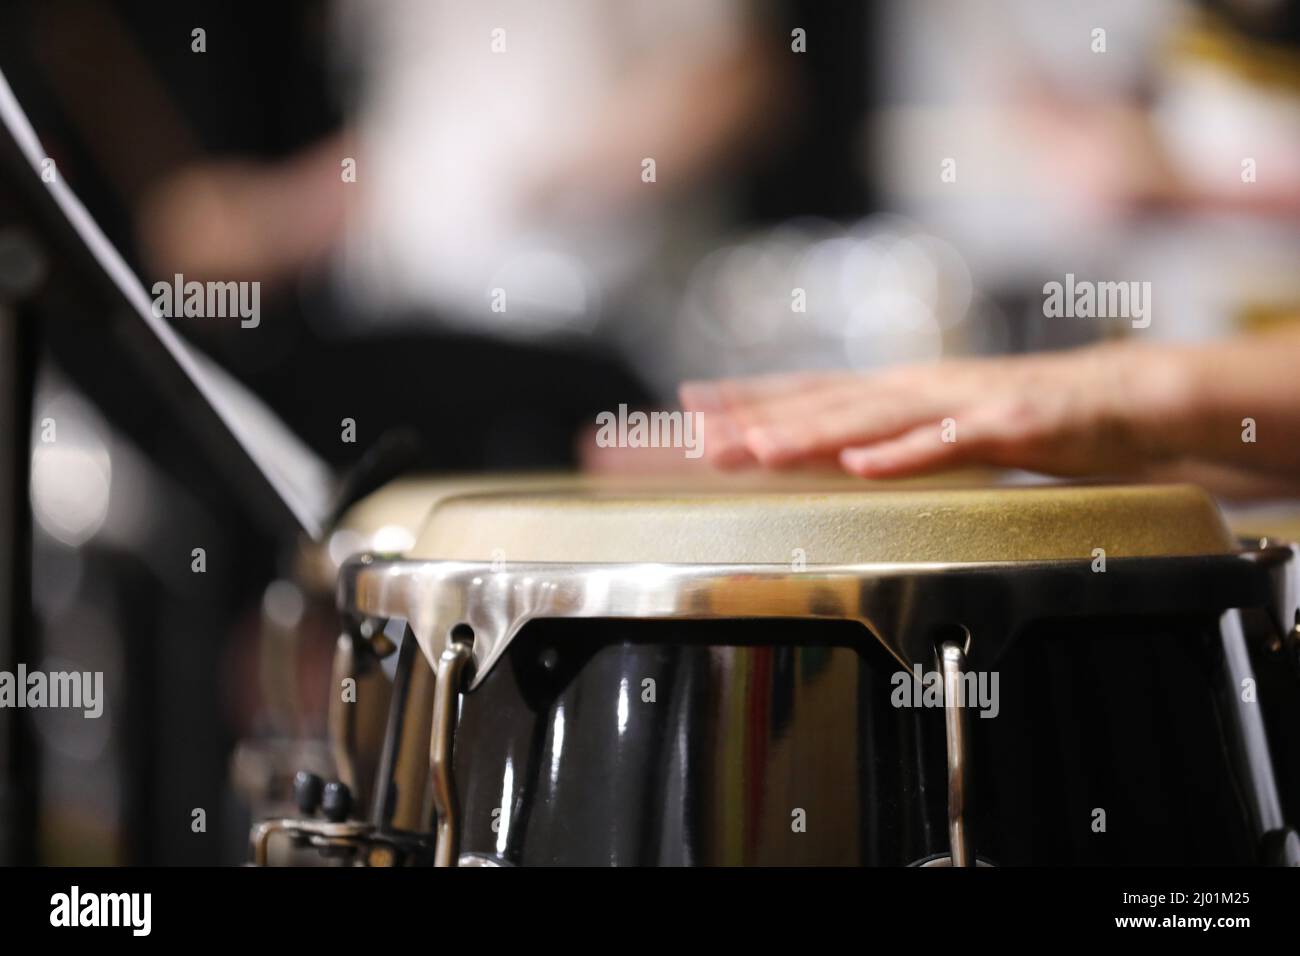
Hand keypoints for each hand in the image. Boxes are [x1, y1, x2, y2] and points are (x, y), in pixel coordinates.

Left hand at [679, 343, 1188, 479]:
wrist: (1122, 396)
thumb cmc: (1025, 416)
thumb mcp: (939, 426)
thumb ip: (881, 432)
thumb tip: (823, 446)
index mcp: (896, 390)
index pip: (805, 392)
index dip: (744, 399)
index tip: (684, 408)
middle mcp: (915, 388)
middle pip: (823, 406)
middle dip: (755, 424)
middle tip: (694, 442)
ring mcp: (958, 404)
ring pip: (872, 421)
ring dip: (811, 436)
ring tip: (755, 451)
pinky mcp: (1007, 425)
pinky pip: (950, 443)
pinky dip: (904, 454)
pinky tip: (862, 465)